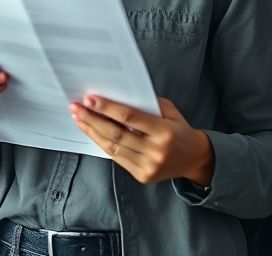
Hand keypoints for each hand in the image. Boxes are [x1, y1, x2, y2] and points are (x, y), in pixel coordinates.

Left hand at [70, 95, 213, 185]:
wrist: (194, 158)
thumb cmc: (180, 130)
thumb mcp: (169, 111)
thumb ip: (146, 104)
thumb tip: (117, 95)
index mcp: (164, 132)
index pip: (129, 118)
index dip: (107, 108)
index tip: (90, 99)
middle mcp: (155, 151)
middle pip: (116, 134)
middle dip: (93, 119)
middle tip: (77, 107)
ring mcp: (148, 166)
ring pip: (113, 148)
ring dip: (92, 132)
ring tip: (79, 118)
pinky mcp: (142, 176)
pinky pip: (117, 158)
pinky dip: (102, 143)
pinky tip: (92, 132)